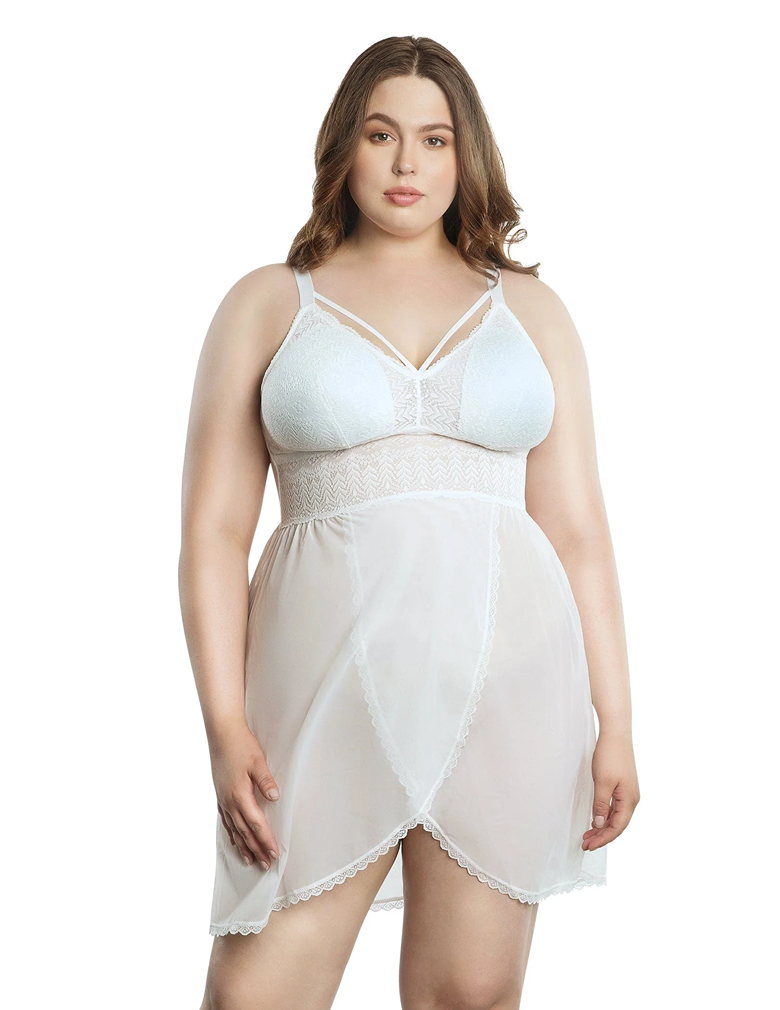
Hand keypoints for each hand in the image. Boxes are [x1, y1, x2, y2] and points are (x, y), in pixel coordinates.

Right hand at [210, 722, 280, 868]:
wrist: (221, 734)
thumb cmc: (241, 745)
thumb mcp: (258, 761)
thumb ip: (266, 780)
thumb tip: (275, 797)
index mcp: (240, 794)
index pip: (256, 824)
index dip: (266, 840)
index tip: (275, 853)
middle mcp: (230, 801)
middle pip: (245, 832)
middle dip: (257, 849)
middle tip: (267, 865)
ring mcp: (223, 800)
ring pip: (234, 829)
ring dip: (244, 846)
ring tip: (251, 861)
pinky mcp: (220, 795)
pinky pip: (226, 821)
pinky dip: (232, 834)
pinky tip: (234, 841)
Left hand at [581, 731, 639, 850]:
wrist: (616, 734)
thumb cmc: (610, 756)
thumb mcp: (602, 783)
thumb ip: (601, 805)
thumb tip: (600, 825)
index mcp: (630, 800)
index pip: (617, 827)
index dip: (603, 839)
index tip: (589, 845)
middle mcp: (632, 798)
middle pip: (618, 824)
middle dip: (602, 836)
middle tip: (585, 844)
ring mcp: (628, 792)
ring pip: (616, 816)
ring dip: (602, 827)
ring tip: (588, 835)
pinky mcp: (622, 785)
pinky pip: (615, 807)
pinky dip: (605, 815)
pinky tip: (596, 819)